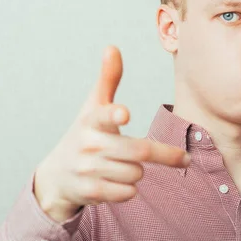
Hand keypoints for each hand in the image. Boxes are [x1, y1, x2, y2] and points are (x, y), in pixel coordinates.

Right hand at [33, 46, 189, 222]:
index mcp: (92, 120)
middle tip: (184, 159)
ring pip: (136, 174)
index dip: (115, 114)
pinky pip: (127, 193)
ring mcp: (87, 169)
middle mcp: (88, 144)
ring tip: (126, 167)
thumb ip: (107, 80)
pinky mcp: (89, 192)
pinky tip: (119, 183)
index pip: (104, 115)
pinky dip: (130, 189)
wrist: (57, 176)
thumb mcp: (93, 107)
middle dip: (166, 156)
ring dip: (139, 172)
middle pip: (139, 152)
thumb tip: (112, 47)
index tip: (125, 113)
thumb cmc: (85, 134)